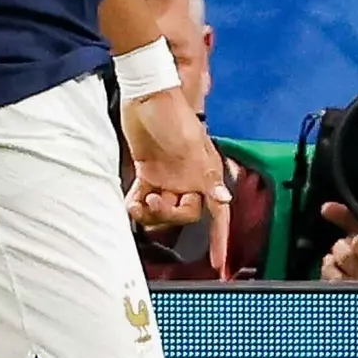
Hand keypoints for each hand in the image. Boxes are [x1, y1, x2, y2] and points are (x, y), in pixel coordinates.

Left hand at [123, 90, 223, 232]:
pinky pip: (144, 201)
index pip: (218, 213)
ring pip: (163, 212)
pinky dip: (137, 206)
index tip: (219, 263)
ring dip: (151, 212)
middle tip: (157, 199)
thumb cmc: (173, 115)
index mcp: (206, 174)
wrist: (145, 95)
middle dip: (170, 214)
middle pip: (185, 215)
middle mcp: (190, 180)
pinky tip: (132, 200)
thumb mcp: (193, 147)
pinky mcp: (148, 173)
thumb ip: (207, 177)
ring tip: (142, 199)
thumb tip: (224, 201)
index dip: (220, 238)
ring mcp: (168, 178)